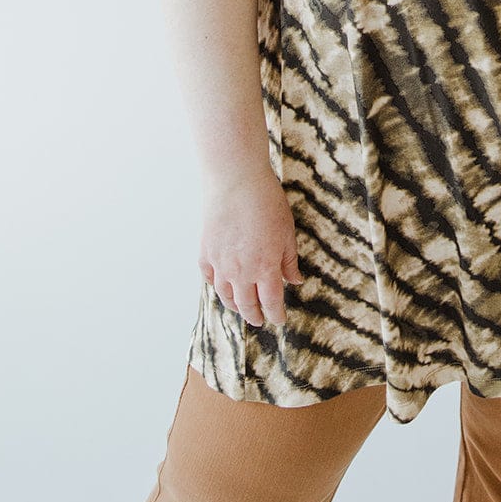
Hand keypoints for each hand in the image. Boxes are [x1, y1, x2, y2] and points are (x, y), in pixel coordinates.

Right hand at [197, 166, 304, 326]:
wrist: (236, 181)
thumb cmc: (266, 202)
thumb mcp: (287, 231)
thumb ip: (289, 260)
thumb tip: (294, 280)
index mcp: (265, 268)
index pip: (271, 303)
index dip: (276, 315)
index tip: (280, 320)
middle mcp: (241, 272)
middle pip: (247, 305)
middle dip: (255, 316)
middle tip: (260, 320)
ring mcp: (220, 264)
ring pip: (226, 295)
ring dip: (234, 305)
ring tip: (240, 308)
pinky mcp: (206, 252)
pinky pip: (209, 277)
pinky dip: (216, 285)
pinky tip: (221, 285)